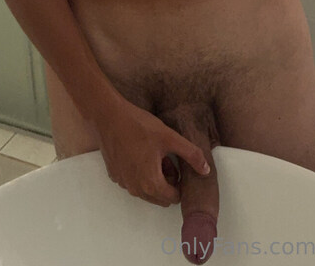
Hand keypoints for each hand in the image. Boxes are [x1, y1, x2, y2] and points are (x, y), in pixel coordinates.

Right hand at [95, 95, 210, 207]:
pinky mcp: (114, 176)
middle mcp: (136, 190)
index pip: (173, 198)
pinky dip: (138, 173)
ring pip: (145, 191)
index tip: (174, 163)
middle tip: (164, 158)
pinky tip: (138, 152)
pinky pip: (132, 182)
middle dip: (166, 182)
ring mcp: (123, 184)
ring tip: (152, 153)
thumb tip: (206, 170)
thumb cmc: (139, 126)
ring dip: (152, 178)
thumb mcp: (170, 137)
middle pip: (159, 197)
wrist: (108, 117)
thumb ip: (191, 155)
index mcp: (151, 184)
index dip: (178, 182)